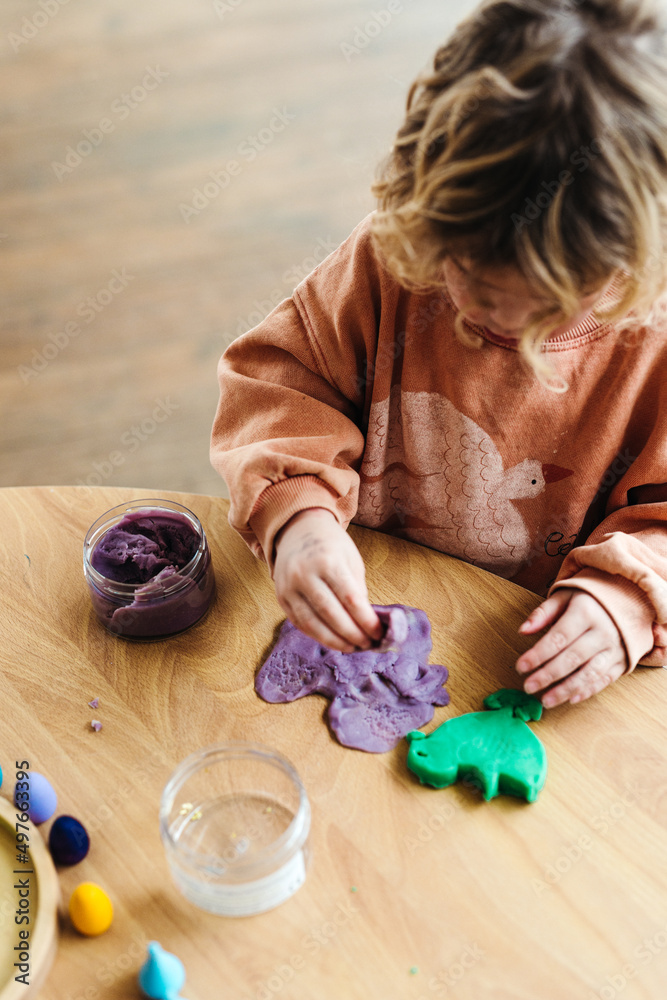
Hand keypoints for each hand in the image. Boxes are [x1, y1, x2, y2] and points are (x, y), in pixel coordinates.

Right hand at [273, 508, 382, 652]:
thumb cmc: (331, 545)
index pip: (350, 599)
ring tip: (353, 647)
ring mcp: (289, 587)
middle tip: (368, 644)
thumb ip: (358, 589)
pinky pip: (300, 623)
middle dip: (353, 634)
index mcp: (327, 561)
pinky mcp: (281, 598)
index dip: (366, 621)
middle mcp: (304, 574)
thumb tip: (367, 622)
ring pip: (313, 624)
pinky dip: (318, 635)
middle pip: (332, 615)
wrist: (298, 530)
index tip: (379, 633)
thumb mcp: (351, 559)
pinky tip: (334, 640)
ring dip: (335, 641)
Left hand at [515, 588, 627, 707]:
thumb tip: (522, 630)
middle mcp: (603, 632)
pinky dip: (587, 691)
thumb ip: (543, 613)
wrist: (628, 602)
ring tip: (546, 700)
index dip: (539, 654)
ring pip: (589, 674)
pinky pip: (604, 680)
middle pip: (572, 658)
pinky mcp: (622, 661)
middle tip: (529, 686)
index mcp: (586, 612)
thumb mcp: (565, 597)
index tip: (521, 666)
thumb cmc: (589, 600)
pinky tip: (570, 699)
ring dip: (566, 690)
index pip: (559, 637)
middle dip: (548, 675)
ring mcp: (615, 649)